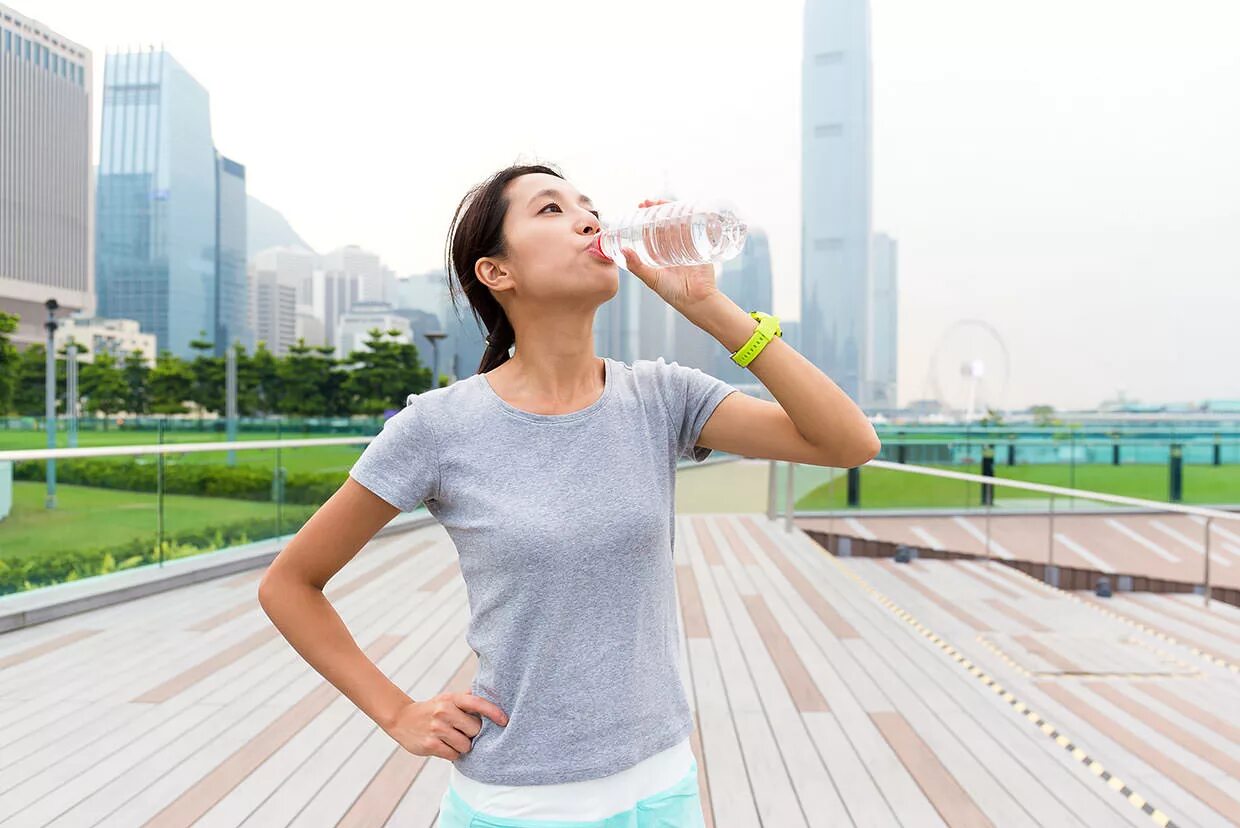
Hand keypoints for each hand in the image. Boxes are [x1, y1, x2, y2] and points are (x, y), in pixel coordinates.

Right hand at [385, 692, 508, 759]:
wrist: (402, 719)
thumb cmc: (432, 709)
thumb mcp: (448, 699)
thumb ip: (468, 699)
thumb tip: (495, 694)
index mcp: (452, 699)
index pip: (477, 703)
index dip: (493, 712)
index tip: (505, 721)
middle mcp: (444, 711)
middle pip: (475, 730)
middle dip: (473, 735)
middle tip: (463, 732)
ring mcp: (437, 728)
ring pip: (465, 745)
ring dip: (462, 746)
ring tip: (452, 739)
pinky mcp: (430, 744)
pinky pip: (453, 755)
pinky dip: (452, 754)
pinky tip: (444, 746)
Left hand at [620, 199, 720, 311]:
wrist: (697, 300)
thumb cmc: (673, 293)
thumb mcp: (652, 279)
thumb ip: (637, 266)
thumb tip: (624, 250)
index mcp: (659, 254)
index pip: (651, 231)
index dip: (644, 218)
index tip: (639, 207)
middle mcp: (672, 248)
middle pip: (664, 223)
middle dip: (656, 210)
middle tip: (647, 202)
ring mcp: (687, 245)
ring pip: (678, 222)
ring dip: (671, 210)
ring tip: (661, 201)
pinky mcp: (701, 245)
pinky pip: (696, 227)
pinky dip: (692, 216)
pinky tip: (685, 208)